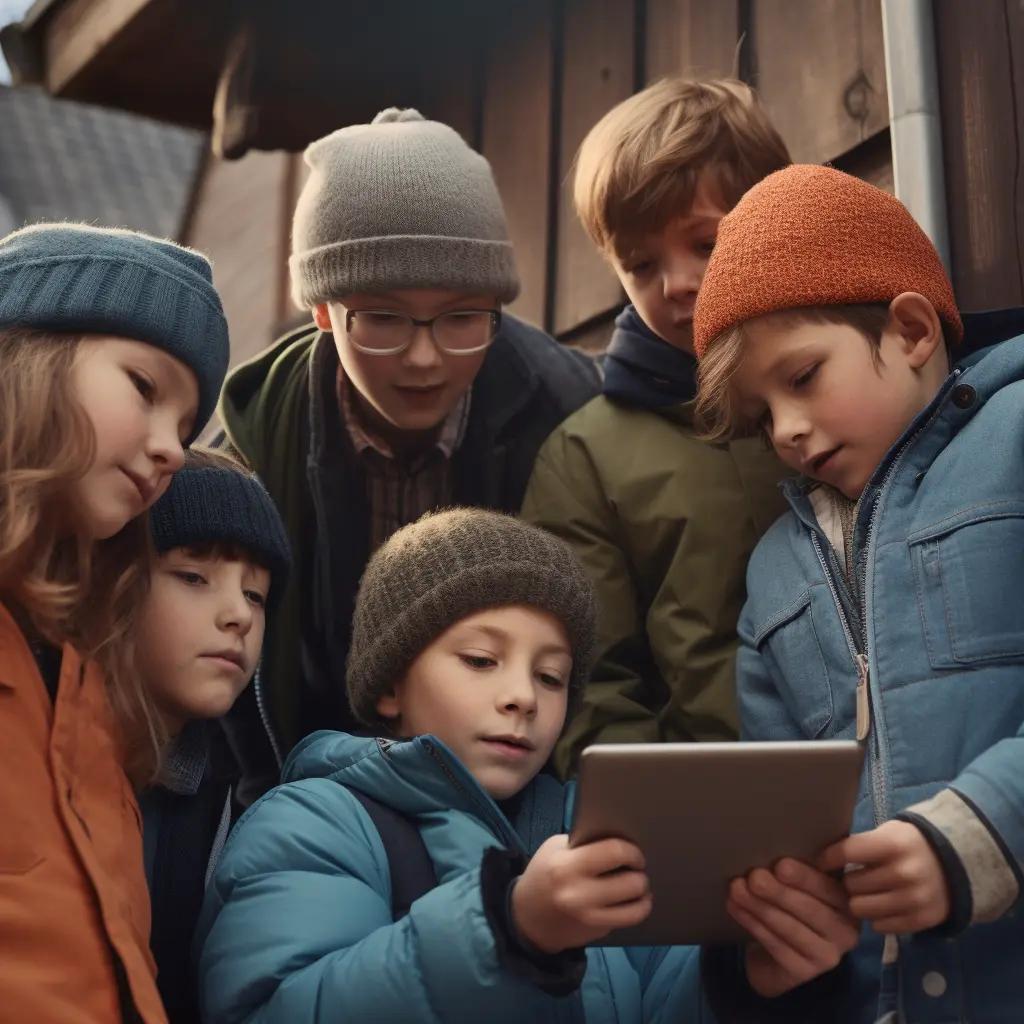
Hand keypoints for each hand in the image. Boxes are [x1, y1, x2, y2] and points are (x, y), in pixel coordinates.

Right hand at [512, 835, 651, 953]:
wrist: (528, 916)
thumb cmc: (544, 874)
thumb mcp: (555, 849)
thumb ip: (584, 844)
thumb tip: (618, 839)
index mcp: (567, 866)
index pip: (614, 852)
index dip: (631, 850)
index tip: (633, 852)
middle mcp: (580, 894)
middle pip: (631, 882)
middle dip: (640, 873)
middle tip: (637, 869)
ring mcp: (590, 917)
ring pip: (636, 907)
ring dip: (643, 894)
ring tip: (639, 886)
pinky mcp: (596, 931)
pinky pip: (628, 920)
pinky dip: (636, 909)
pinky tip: (633, 901)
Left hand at [727, 858, 859, 997]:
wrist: (779, 952)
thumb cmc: (792, 903)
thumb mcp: (801, 883)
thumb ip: (799, 868)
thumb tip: (775, 846)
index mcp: (847, 902)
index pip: (829, 889)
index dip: (805, 878)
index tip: (781, 865)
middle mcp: (845, 932)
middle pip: (811, 910)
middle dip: (779, 892)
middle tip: (754, 876)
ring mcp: (826, 956)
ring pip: (790, 928)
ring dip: (760, 906)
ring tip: (737, 888)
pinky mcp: (804, 972)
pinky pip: (776, 946)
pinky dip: (753, 924)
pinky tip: (735, 908)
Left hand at [820, 820, 949, 933]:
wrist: (956, 863)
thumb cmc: (909, 844)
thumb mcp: (887, 833)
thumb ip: (860, 845)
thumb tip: (821, 858)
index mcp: (893, 845)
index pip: (846, 852)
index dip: (828, 857)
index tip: (820, 861)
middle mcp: (903, 873)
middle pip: (852, 885)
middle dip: (848, 881)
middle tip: (853, 878)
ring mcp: (914, 900)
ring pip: (861, 908)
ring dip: (859, 901)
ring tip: (866, 893)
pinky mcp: (921, 920)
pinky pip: (880, 926)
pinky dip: (876, 917)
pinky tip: (882, 905)